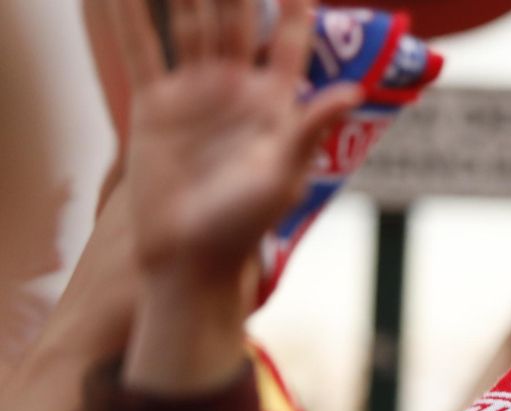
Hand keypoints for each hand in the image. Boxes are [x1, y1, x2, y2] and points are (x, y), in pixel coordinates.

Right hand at [110, 0, 359, 287]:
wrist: (190, 257)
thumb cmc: (245, 225)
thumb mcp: (284, 174)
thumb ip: (312, 128)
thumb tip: (353, 91)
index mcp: (277, 104)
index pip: (289, 42)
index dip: (296, 8)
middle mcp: (237, 90)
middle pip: (237, 19)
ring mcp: (196, 94)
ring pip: (190, 23)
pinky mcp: (155, 105)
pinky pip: (140, 51)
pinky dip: (130, 18)